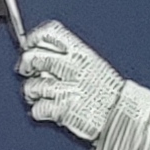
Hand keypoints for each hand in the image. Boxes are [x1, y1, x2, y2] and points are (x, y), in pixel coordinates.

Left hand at [15, 20, 123, 141]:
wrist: (124, 114)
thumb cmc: (108, 91)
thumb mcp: (93, 64)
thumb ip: (69, 57)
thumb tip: (41, 52)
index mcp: (81, 54)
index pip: (49, 34)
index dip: (33, 39)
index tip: (29, 46)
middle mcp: (73, 68)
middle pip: (34, 58)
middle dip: (26, 66)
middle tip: (28, 72)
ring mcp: (67, 89)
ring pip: (32, 85)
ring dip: (30, 92)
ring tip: (37, 95)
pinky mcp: (64, 110)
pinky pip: (38, 108)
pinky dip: (38, 111)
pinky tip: (46, 110)